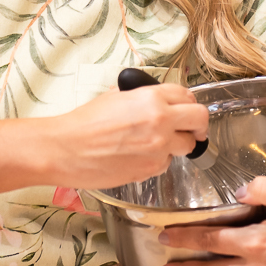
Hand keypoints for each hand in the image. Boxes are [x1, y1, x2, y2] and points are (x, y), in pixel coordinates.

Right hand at [43, 83, 208, 189]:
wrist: (66, 149)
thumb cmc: (84, 122)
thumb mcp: (115, 95)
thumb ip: (142, 95)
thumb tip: (156, 99)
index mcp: (152, 98)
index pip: (188, 96)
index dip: (188, 103)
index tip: (186, 109)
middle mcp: (161, 121)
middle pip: (200, 120)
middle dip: (198, 125)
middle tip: (193, 129)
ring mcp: (158, 148)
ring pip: (187, 146)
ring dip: (178, 144)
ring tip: (157, 143)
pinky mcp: (151, 170)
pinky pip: (167, 163)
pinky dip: (159, 160)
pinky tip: (139, 156)